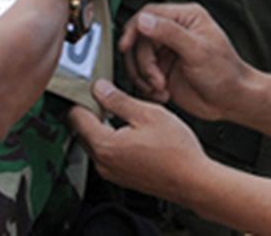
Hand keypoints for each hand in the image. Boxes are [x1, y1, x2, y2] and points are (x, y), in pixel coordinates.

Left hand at [68, 79, 208, 201]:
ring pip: (94, 143)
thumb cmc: (177, 152)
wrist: (195, 182)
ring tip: (124, 116)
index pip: (76, 116)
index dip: (82, 98)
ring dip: (102, 128)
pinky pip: (107, 155)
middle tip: (108, 99)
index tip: (92, 89)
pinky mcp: (122, 178)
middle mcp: (103, 162)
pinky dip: (113, 142)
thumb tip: (99, 88)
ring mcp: (112, 173)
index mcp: (105, 145)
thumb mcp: (148, 114)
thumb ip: (118, 100)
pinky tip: (133, 134)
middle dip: (91, 113)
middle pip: (82, 131)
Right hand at [118, 3, 253, 121]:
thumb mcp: (198, 51)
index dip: (133, 30)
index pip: (148, 15)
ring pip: (137, 58)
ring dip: (143, 76)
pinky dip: (146, 86)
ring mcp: (167, 51)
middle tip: (155, 78)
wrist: (233, 102)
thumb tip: (144, 20)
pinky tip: (161, 93)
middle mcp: (173, 32)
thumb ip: (170, 33)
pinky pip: (141, 74)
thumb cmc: (226, 74)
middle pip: (139, 39)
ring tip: (159, 87)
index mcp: (185, 18)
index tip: (126, 46)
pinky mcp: (162, 69)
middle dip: (143, 62)